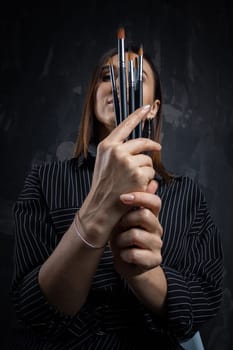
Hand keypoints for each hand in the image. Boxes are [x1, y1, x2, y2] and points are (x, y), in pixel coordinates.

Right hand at [79, 106, 160, 244]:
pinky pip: (151, 173)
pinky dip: (147, 181)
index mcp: (106, 146)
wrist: (100, 208)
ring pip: (148, 160)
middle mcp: (116, 151)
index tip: (146, 107)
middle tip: (157, 146)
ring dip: (146, 170)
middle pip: (142, 142)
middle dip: (151, 146)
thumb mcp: (104, 163)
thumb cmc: (103, 188)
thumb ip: (117, 151)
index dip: (137, 115)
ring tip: (134, 181)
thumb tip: (138, 144)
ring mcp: (127, 162)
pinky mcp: (137, 174)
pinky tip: (137, 187)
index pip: (125, 125)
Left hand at [110, 181, 162, 278]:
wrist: (127, 264)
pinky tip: (124, 255)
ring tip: (120, 243)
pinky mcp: (155, 259)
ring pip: (136, 234)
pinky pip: (134, 254)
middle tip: (119, 227)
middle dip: (125, 220)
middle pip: (145, 215)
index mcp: (151, 216)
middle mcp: (157, 228)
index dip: (140, 197)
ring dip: (121, 239)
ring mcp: (157, 244)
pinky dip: (124, 254)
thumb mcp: (124, 218)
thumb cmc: (123, 237)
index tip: (123, 198)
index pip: (154, 201)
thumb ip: (132, 202)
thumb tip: (150, 181)